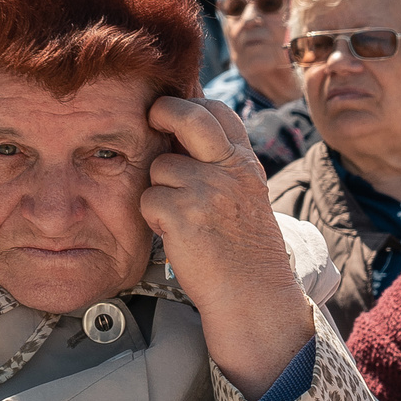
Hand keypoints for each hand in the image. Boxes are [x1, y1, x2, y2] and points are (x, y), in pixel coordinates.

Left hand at [141, 95, 310, 397]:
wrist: (253, 294)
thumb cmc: (244, 250)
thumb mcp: (245, 195)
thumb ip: (221, 165)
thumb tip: (180, 132)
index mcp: (245, 164)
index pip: (218, 112)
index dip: (192, 106)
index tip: (176, 115)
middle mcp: (228, 170)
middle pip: (190, 116)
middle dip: (164, 111)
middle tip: (153, 118)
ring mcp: (204, 190)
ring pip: (159, 168)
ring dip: (160, 190)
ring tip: (183, 218)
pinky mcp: (180, 214)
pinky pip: (148, 200)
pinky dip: (155, 217)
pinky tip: (178, 235)